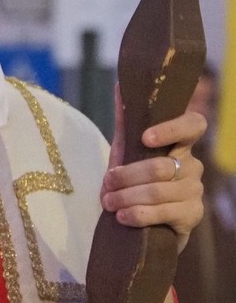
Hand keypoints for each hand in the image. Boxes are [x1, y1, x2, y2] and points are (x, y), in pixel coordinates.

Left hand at [101, 109, 205, 253]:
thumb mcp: (126, 149)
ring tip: (108, 202)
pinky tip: (122, 217)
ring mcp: (194, 192)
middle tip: (106, 184)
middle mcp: (192, 165)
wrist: (141, 218)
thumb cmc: (134, 178)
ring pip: (158, 191)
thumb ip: (126, 120)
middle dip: (126, 176)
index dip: (171, 129)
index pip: (194, 125)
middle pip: (161, 167)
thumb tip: (120, 83)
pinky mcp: (191, 216)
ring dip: (126, 197)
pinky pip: (163, 213)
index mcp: (180, 143)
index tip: (145, 137)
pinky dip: (137, 215)